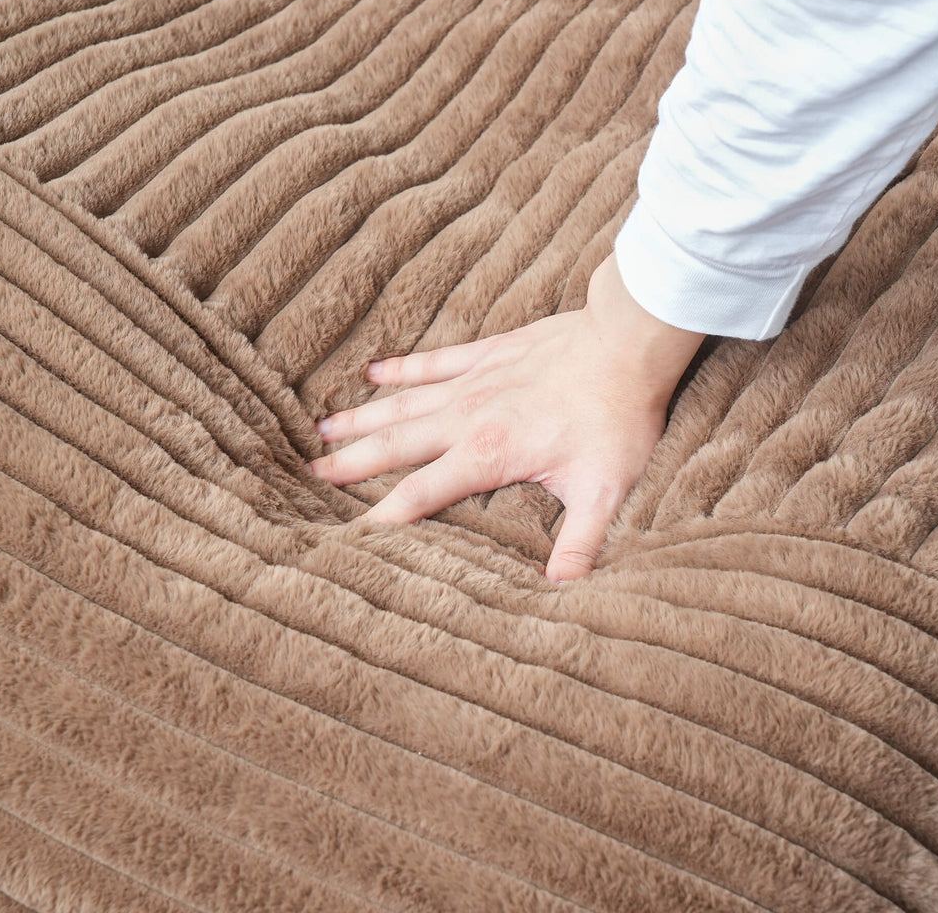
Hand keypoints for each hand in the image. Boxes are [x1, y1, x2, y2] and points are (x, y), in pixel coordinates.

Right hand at [309, 253, 704, 581]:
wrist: (626, 345)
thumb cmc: (617, 418)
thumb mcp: (603, 490)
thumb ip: (579, 543)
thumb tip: (561, 592)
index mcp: (487, 454)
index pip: (421, 493)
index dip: (383, 516)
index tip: (347, 535)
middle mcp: (467, 417)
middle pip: (396, 444)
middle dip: (352, 462)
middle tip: (312, 473)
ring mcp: (473, 381)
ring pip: (403, 403)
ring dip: (363, 417)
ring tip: (322, 428)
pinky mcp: (487, 352)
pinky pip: (433, 361)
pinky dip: (402, 368)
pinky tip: (374, 372)